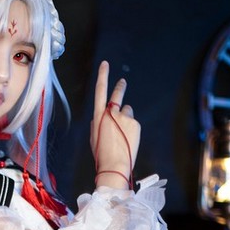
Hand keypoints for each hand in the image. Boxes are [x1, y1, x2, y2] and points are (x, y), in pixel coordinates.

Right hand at [91, 60, 140, 185]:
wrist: (114, 165)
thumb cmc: (102, 153)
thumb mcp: (94, 137)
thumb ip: (97, 124)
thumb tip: (100, 118)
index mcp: (98, 116)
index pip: (100, 91)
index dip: (103, 76)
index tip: (105, 65)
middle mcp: (111, 113)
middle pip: (117, 95)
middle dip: (120, 87)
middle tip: (123, 82)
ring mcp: (124, 117)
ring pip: (127, 112)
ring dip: (126, 119)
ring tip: (123, 135)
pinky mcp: (134, 123)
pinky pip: (133, 122)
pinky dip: (132, 129)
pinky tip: (128, 139)